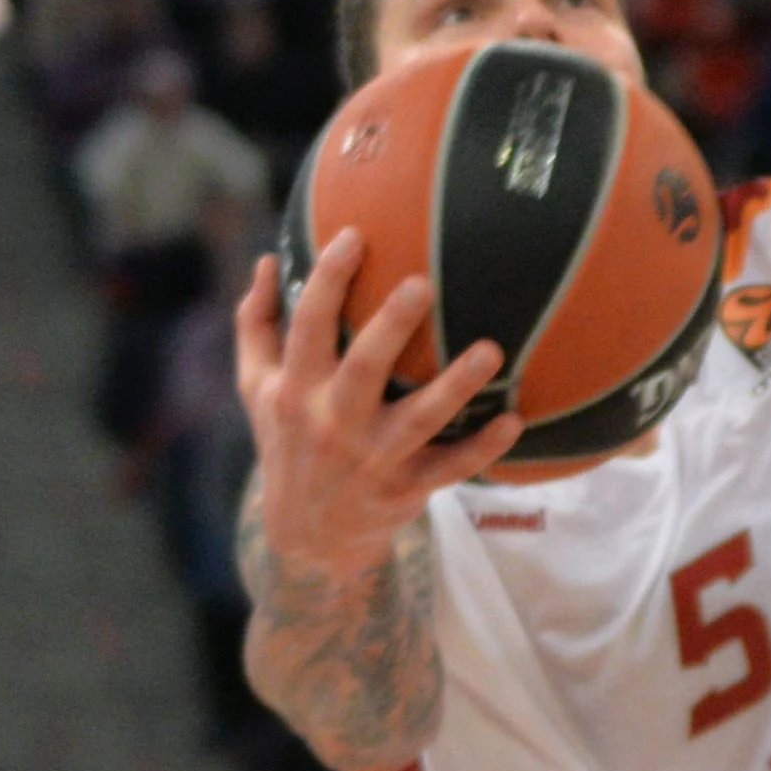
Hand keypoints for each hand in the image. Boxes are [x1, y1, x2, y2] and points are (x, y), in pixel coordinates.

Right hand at [238, 228, 519, 570]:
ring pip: (419, 420)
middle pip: (364, 369)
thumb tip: (266, 260)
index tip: (354, 235)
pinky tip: (513, 420)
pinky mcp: (405, 489)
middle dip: (392, 327)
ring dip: (456, 386)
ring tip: (492, 351)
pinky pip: (450, 469)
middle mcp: (332, 423)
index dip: (327, 281)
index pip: (308, 327)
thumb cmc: (287, 441)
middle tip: (423, 284)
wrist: (305, 535)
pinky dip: (483, 449)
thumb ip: (256, 324)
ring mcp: (372, 459)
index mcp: (296, 390)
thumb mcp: (256, 388)